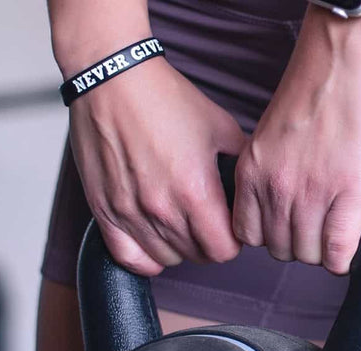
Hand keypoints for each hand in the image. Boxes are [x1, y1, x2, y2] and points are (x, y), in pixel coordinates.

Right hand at [62, 31, 247, 275]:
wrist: (112, 81)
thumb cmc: (165, 98)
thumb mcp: (220, 126)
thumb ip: (242, 162)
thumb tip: (256, 185)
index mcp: (195, 190)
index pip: (224, 250)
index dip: (233, 240)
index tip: (230, 224)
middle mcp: (161, 208)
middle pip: (197, 256)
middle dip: (209, 242)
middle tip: (208, 220)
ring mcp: (130, 212)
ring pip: (166, 258)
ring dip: (180, 247)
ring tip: (181, 223)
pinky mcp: (104, 210)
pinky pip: (128, 257)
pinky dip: (145, 256)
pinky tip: (154, 239)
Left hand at [233, 7, 360, 274]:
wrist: (344, 57)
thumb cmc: (313, 87)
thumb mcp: (270, 136)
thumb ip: (269, 170)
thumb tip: (280, 203)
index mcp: (252, 170)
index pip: (246, 234)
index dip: (269, 236)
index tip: (285, 229)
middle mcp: (276, 186)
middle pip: (279, 249)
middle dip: (298, 245)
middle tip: (315, 231)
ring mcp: (312, 193)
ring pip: (308, 254)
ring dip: (322, 251)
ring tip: (334, 235)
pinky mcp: (349, 193)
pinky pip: (338, 249)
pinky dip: (343, 257)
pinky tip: (348, 248)